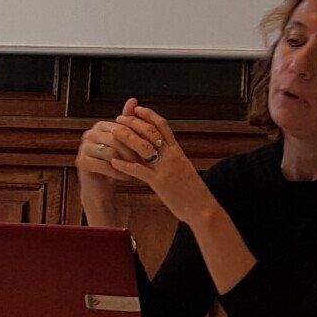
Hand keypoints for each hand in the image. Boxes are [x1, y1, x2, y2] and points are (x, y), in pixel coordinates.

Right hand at [75, 97, 159, 222]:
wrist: (100, 187)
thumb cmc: (116, 163)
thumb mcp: (124, 143)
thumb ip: (129, 123)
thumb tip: (134, 99)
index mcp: (100, 125)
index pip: (123, 127)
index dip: (138, 138)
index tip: (152, 148)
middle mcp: (89, 133)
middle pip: (117, 138)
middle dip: (134, 150)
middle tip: (147, 160)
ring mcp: (83, 147)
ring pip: (111, 151)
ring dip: (127, 162)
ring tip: (137, 170)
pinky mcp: (81, 161)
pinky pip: (104, 165)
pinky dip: (118, 172)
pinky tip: (127, 177)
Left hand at [105, 105, 216, 225]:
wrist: (203, 208)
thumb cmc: (193, 192)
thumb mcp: (185, 170)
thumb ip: (174, 159)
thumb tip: (166, 152)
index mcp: (178, 152)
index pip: (163, 126)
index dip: (149, 115)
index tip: (137, 109)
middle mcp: (172, 156)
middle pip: (150, 132)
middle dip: (134, 122)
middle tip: (120, 118)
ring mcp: (165, 168)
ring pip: (143, 146)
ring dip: (126, 137)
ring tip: (113, 132)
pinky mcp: (159, 183)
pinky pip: (139, 170)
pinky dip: (125, 165)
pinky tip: (113, 162)